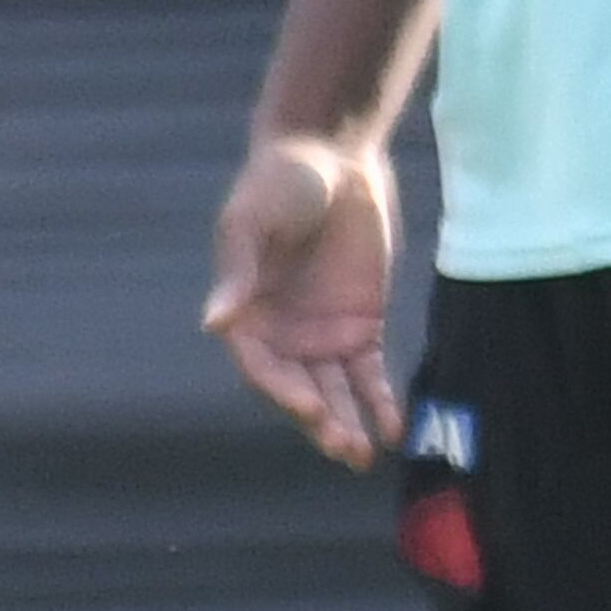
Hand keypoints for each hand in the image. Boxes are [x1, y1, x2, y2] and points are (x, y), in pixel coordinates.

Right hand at [201, 134, 407, 466]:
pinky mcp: (361, 323)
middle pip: (300, 389)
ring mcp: (322, 332)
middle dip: (322, 421)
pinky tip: (395, 427)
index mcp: (246, 316)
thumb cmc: (280, 182)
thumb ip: (239, 271)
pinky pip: (369, 372)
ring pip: (336, 391)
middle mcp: (282, 334)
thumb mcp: (253, 220)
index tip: (312, 408)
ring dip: (350, 422)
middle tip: (346, 448)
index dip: (285, 391)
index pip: (263, 368)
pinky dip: (380, 399)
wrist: (333, 154)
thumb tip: (215, 323)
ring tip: (364, 455)